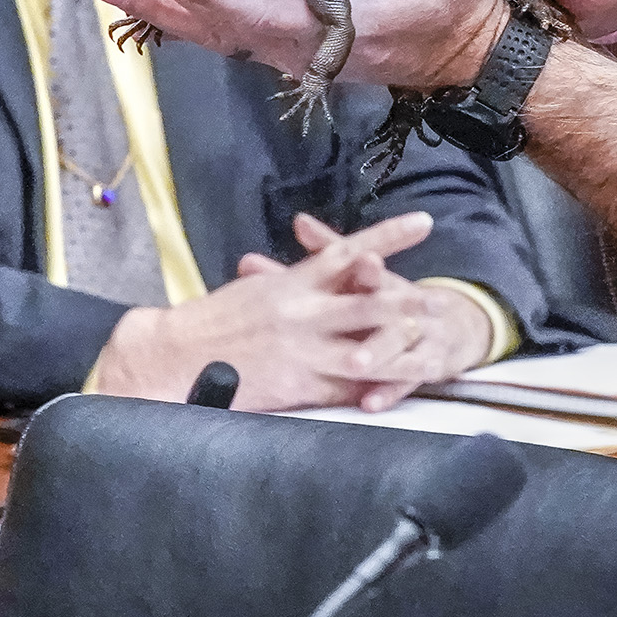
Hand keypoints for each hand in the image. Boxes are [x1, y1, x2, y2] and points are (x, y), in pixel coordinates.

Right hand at [94, 211, 468, 410]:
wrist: (173, 355)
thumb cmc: (210, 322)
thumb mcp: (254, 291)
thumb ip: (289, 283)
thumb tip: (313, 272)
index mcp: (293, 282)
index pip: (351, 250)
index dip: (390, 236)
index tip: (424, 223)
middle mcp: (304, 310)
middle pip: (370, 301)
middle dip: (408, 302)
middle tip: (443, 301)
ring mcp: (304, 349)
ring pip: (365, 346)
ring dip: (401, 348)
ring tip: (434, 349)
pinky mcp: (297, 384)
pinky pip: (343, 387)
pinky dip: (368, 389)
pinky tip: (392, 394)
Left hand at [97, 0, 513, 89]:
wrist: (473, 51)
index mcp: (345, 28)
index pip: (261, 15)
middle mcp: (310, 49)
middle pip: (223, 28)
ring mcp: (299, 51)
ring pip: (221, 34)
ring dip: (169, 7)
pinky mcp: (295, 43)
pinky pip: (233, 32)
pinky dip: (192, 14)